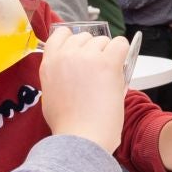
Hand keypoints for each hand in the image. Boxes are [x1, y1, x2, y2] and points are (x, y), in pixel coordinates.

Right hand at [39, 27, 129, 154]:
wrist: (81, 137)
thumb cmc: (68, 125)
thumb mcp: (50, 95)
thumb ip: (57, 76)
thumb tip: (69, 73)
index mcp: (49, 63)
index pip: (61, 34)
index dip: (73, 41)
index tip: (81, 52)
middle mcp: (66, 54)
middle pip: (84, 36)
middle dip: (93, 50)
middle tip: (97, 71)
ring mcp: (87, 56)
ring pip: (103, 40)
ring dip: (108, 54)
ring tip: (107, 76)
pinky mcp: (107, 62)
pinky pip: (120, 44)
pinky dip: (122, 53)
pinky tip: (119, 67)